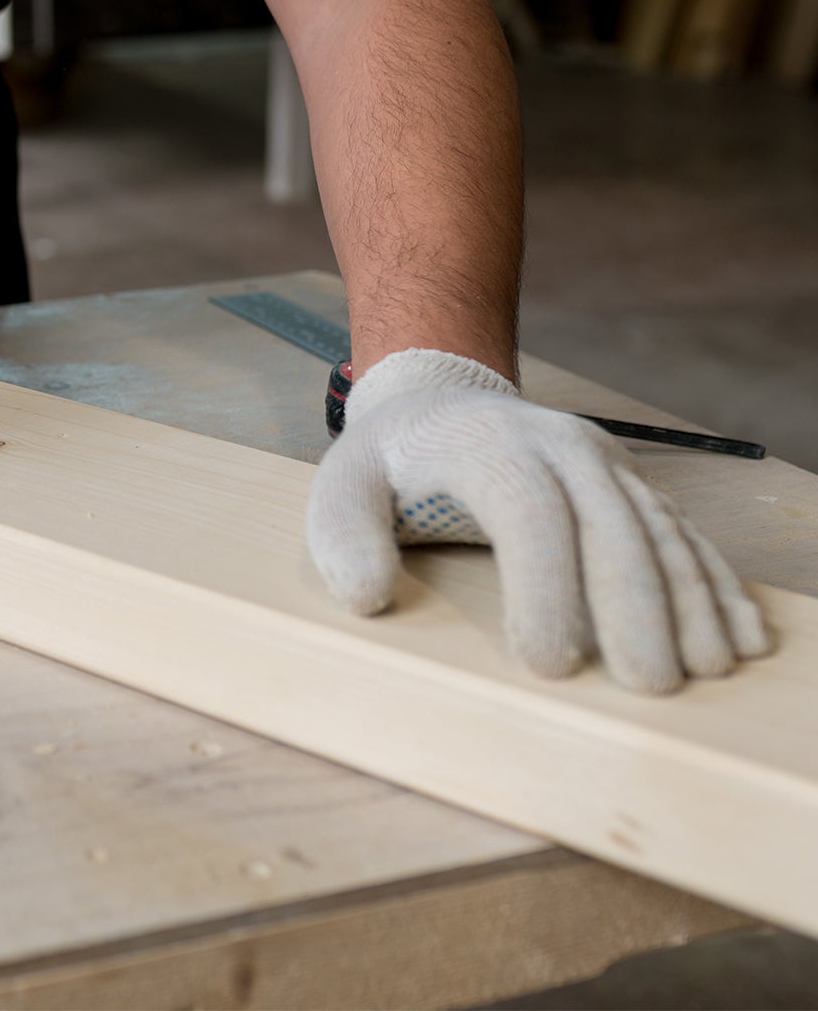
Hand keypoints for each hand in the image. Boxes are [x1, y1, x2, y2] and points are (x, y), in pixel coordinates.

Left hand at [305, 348, 770, 691]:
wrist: (440, 400)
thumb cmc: (390, 460)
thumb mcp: (342, 484)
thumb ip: (343, 535)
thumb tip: (368, 597)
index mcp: (487, 444)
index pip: (528, 511)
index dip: (547, 584)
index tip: (551, 662)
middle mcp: (558, 445)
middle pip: (610, 521)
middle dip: (636, 604)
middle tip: (650, 684)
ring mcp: (603, 463)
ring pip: (659, 528)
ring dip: (691, 599)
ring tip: (709, 669)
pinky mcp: (630, 486)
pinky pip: (683, 532)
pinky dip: (716, 583)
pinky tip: (741, 635)